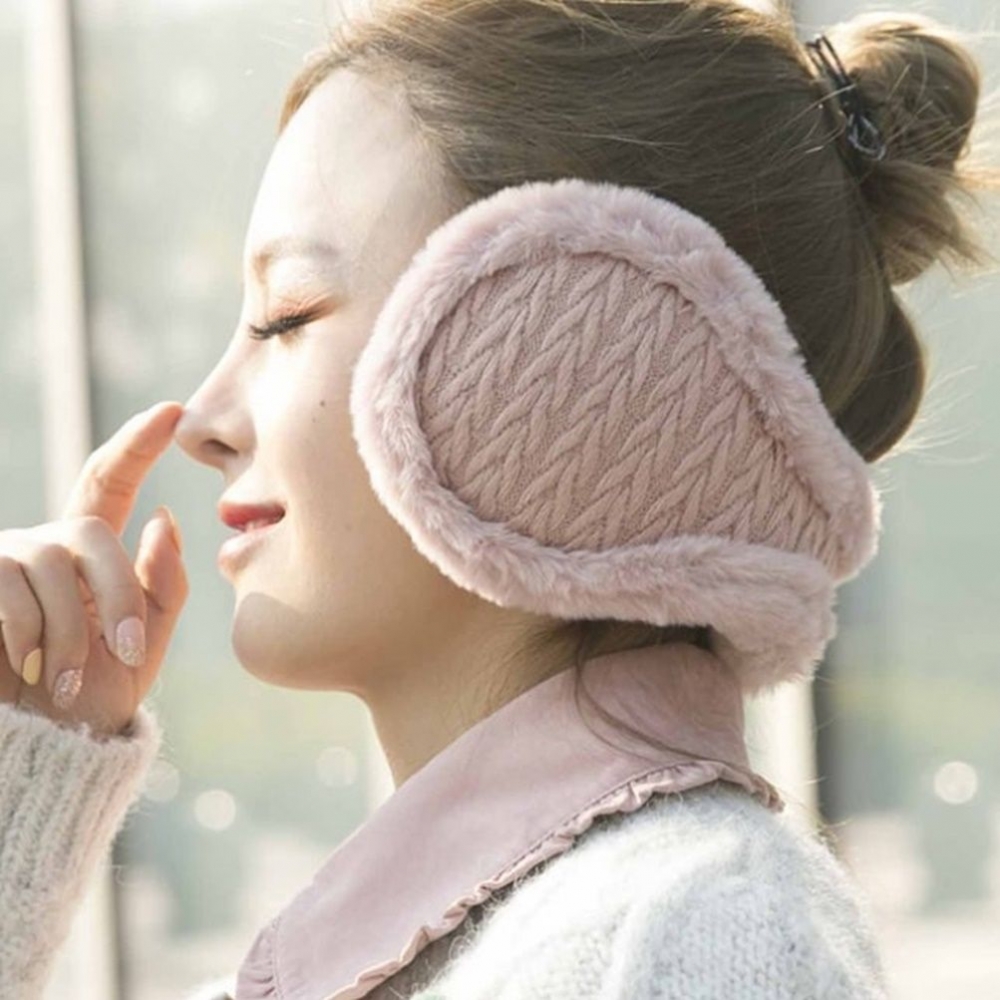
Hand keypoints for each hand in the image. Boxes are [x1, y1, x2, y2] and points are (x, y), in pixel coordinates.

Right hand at [0, 402, 187, 737]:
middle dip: (117, 594)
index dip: (136, 446)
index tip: (171, 411)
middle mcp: (42, 545)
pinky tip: (29, 671)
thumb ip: (161, 588)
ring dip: (67, 631)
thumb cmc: (88, 699)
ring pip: (48, 566)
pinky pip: (6, 589)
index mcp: (87, 553)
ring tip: (66, 681)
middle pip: (91, 533)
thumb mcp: (142, 647)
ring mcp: (1, 560)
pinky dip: (27, 634)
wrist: (40, 748)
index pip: (110, 484)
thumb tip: (165, 518)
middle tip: (128, 652)